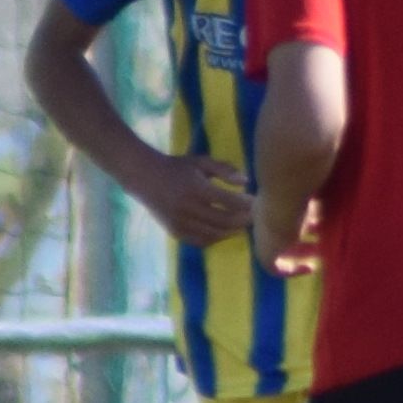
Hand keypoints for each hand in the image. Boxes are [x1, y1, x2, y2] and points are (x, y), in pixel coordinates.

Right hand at [134, 153, 254, 250]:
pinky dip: (216, 238)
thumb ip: (224, 170)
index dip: (247, 204)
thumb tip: (246, 181)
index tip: (258, 202)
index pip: (229, 202)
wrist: (144, 178)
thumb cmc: (176, 167)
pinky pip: (201, 241)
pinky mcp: (176, 232)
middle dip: (244, 220)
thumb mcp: (200, 162)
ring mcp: (181, 223)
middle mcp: (189, 208)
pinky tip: (225, 231)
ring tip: (242, 225)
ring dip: (233, 231)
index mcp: (197, 188)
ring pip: (215, 234)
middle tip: (255, 217)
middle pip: (225, 221)